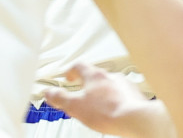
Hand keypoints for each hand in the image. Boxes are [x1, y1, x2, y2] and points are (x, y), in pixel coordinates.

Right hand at [44, 63, 175, 137]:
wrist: (134, 117)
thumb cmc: (107, 111)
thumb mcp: (75, 106)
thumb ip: (60, 98)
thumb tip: (48, 92)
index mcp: (94, 75)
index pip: (79, 65)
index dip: (70, 70)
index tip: (67, 76)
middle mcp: (110, 76)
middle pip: (95, 74)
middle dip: (86, 82)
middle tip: (80, 90)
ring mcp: (123, 84)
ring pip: (108, 83)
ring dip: (101, 90)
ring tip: (95, 102)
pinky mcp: (133, 94)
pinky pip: (120, 92)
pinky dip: (114, 98)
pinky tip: (112, 108)